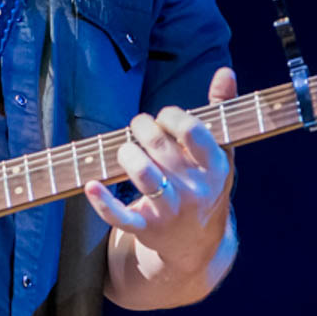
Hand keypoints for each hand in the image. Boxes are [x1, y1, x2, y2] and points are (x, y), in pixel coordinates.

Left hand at [84, 66, 236, 271]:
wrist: (197, 244)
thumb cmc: (204, 184)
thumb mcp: (219, 151)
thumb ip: (220, 110)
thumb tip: (225, 71)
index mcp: (215, 166)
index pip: (192, 131)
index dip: (172, 116)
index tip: (164, 117)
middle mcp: (195, 189)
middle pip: (161, 147)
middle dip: (142, 128)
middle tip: (139, 128)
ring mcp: (170, 210)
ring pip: (144, 176)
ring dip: (127, 154)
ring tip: (125, 148)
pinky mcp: (146, 228)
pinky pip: (121, 216)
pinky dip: (103, 202)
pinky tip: (91, 186)